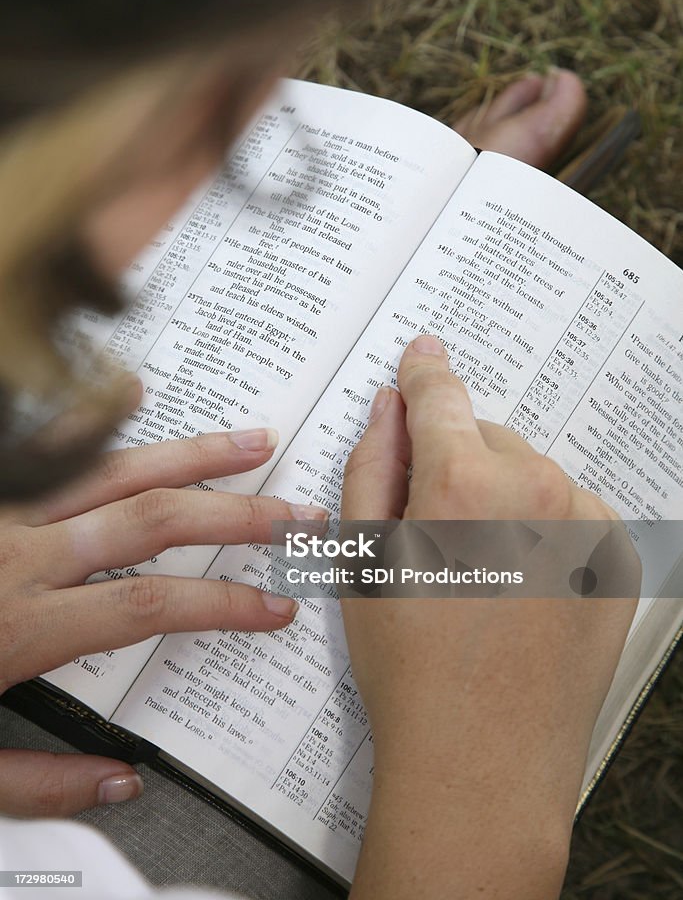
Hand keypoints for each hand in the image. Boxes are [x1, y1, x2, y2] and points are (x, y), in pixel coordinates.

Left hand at [0, 428, 323, 816]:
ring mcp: (0, 512)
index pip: (149, 606)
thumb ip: (41, 781)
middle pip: (148, 519)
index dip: (223, 605)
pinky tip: (142, 400)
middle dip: (232, 513)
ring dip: (189, 453)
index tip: (273, 607)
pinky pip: (51, 449)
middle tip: (289, 512)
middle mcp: (15, 556)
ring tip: (250, 442)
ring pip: (110, 467)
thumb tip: (122, 783)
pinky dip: (102, 425)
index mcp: (15, 628)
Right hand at [341, 335, 638, 899]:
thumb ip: (373, 464)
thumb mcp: (364, 559)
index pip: (440, 395)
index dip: (424, 374)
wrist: (483, 761)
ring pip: (532, 475)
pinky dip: (546, 531)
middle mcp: (538, 488)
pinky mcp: (619, 557)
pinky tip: (520, 587)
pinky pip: (573, 513)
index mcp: (464, 483)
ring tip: (479, 573)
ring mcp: (589, 523)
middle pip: (487, 439)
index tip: (423, 355)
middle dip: (458, 463)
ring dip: (505, 498)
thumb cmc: (410, 669)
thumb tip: (390, 406)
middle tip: (434, 533)